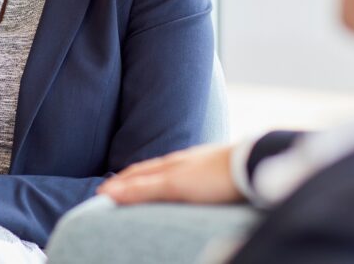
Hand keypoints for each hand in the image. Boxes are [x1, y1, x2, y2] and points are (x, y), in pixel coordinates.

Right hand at [97, 144, 241, 204]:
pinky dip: (170, 180)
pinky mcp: (214, 171)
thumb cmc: (214, 176)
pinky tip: (178, 183)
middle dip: (129, 178)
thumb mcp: (174, 185)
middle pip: (149, 170)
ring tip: (140, 184)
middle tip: (114, 188)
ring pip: (166, 171)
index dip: (118, 184)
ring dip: (149, 178)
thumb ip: (143, 189)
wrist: (252, 165)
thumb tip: (108, 192)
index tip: (102, 193)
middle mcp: (181, 161)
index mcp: (169, 165)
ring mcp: (198, 164)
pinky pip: (184, 174)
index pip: (136, 173)